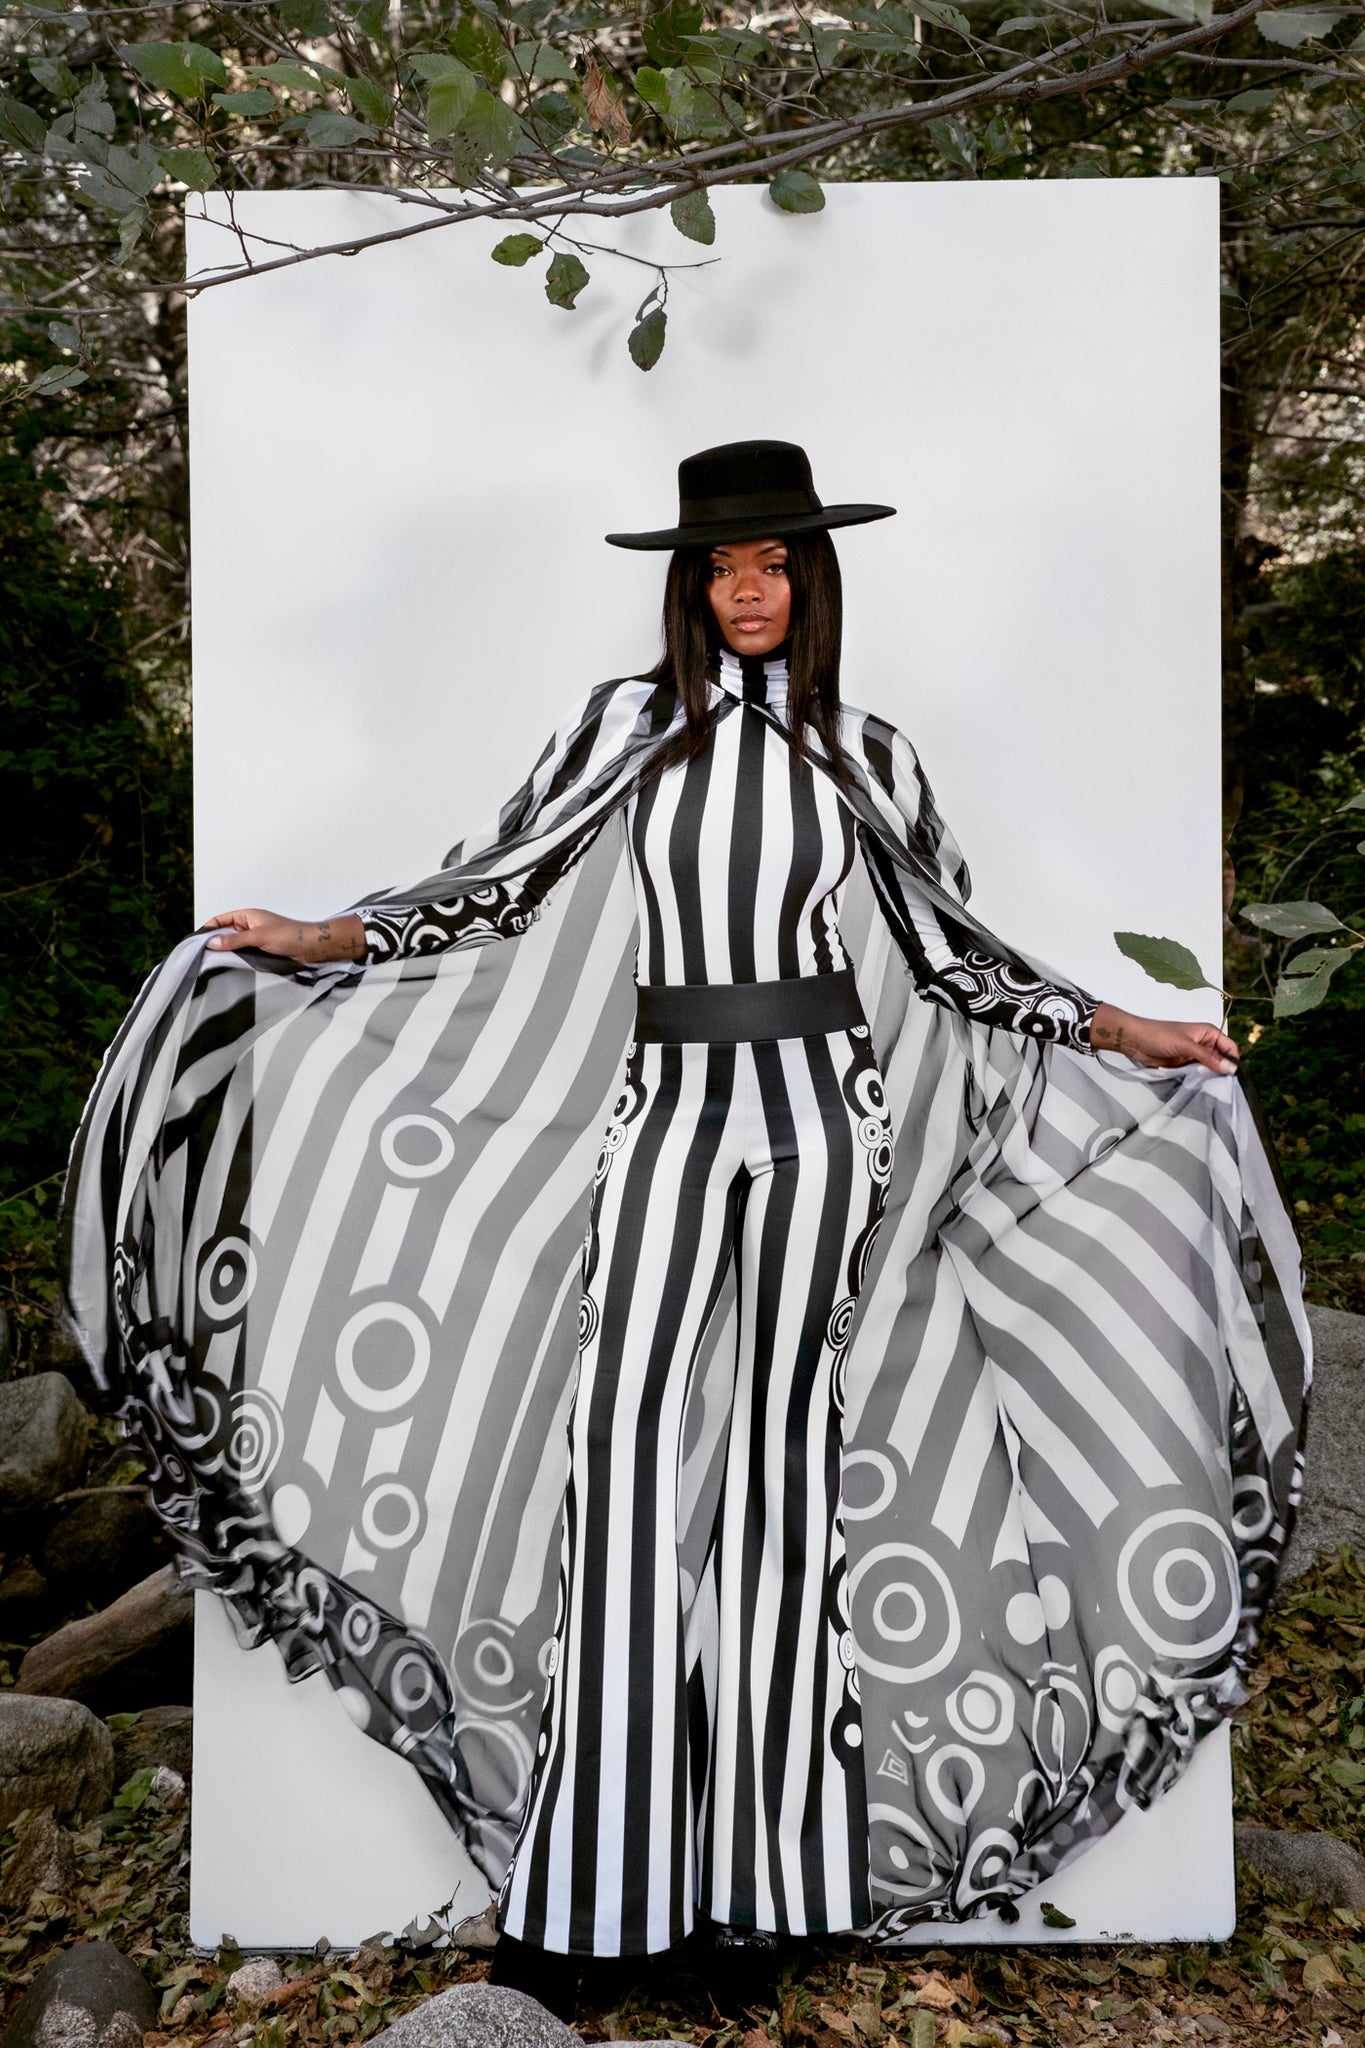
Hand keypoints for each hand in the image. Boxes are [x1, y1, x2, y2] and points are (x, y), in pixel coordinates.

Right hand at [200, 909, 365, 962]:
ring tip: (211, 963)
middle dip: (214, 942)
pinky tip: (228, 966)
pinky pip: (242, 952)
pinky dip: (235, 958)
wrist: (311, 947)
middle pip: (224, 933)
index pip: (220, 920)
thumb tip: (212, 943)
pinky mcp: (260, 950)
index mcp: (247, 915)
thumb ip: (235, 940)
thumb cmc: (289, 936)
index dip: (207, 929)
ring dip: (225, 952)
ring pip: (233, 944)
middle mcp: (249, 925)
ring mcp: (254, 938)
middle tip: (200, 956)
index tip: (195, 942)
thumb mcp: (258, 936)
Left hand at [1089, 1004, 1237, 1074]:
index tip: (1233, 1077)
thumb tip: (1231, 1068)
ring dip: (1211, 1077)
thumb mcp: (1186, 1045)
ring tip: (1214, 1090)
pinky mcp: (1184, 1065)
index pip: (1230, 1047)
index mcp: (1208, 1032)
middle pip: (1221, 1060)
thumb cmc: (1158, 1035)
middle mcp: (1204, 1043)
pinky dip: (1200, 1080)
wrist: (1134, 1040)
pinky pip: (1197, 1074)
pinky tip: (1202, 1088)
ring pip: (1210, 1069)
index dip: (1233, 1061)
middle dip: (1223, 1071)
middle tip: (1225, 1088)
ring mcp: (1194, 1055)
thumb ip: (1208, 1057)